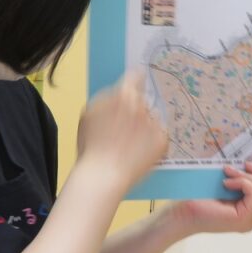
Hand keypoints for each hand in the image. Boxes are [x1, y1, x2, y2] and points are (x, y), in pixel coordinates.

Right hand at [77, 70, 168, 190]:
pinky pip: (159, 136)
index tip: (137, 84)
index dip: (135, 80)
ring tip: (130, 144)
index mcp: (123, 95)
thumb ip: (106, 99)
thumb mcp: (89, 114)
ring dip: (145, 127)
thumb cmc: (91, 147)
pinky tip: (138, 152)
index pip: (136, 76)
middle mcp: (142, 106)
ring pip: (152, 119)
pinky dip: (152, 142)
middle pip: (143, 101)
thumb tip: (118, 93)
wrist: (102, 176)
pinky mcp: (162, 140)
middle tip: (125, 128)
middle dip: (137, 110)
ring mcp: (154, 123)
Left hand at [171, 154, 251, 234]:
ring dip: (248, 175)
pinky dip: (242, 181)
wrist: (180, 213)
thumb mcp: (227, 181)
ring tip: (228, 173)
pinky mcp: (243, 220)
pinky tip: (226, 182)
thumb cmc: (198, 196)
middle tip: (246, 164)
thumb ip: (245, 175)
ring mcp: (251, 221)